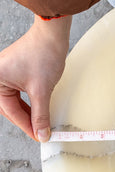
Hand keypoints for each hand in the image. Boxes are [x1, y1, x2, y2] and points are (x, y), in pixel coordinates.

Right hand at [0, 15, 71, 141]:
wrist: (52, 35)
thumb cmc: (43, 55)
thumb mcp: (41, 90)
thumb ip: (41, 115)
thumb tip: (42, 133)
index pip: (10, 110)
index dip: (26, 125)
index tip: (39, 136)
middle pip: (9, 107)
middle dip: (25, 120)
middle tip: (40, 132)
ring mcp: (6, 73)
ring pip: (14, 102)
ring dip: (28, 113)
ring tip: (41, 124)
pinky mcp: (16, 72)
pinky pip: (19, 93)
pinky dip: (29, 103)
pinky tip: (38, 111)